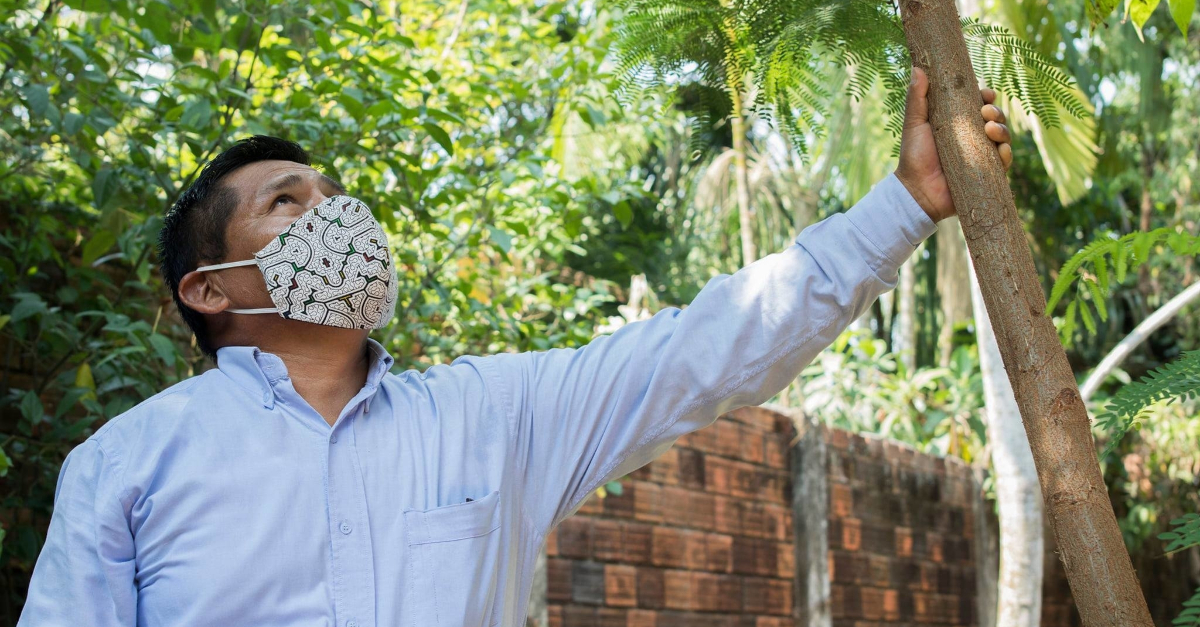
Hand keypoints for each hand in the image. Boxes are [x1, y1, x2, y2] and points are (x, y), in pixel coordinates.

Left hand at [894, 66, 1011, 222]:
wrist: (916, 190)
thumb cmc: (914, 156)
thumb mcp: (915, 124)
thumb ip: (917, 98)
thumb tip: (917, 67)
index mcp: (960, 123)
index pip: (980, 105)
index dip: (986, 97)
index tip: (984, 93)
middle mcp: (974, 138)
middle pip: (996, 118)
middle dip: (996, 111)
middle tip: (985, 111)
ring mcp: (983, 155)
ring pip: (1004, 137)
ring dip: (1003, 129)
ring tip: (989, 127)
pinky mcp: (988, 174)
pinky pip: (1005, 162)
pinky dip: (1006, 154)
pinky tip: (1000, 149)